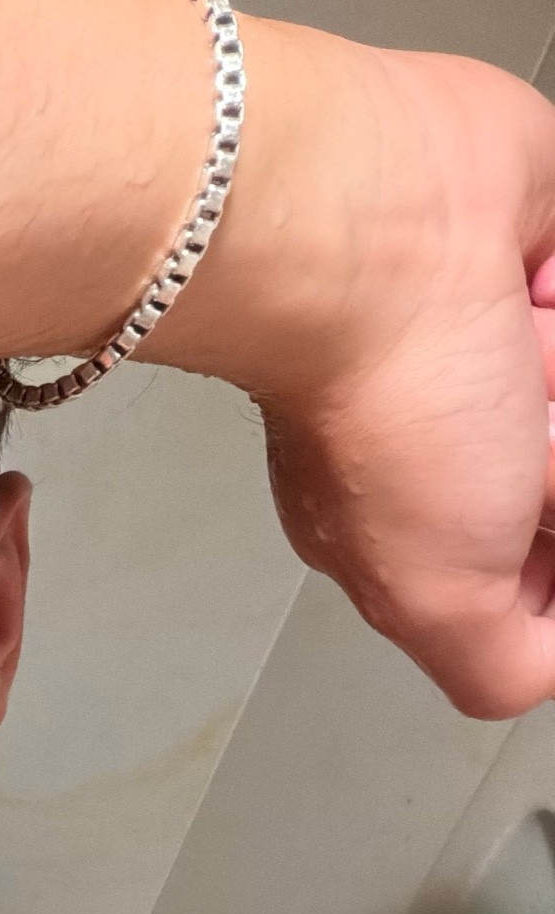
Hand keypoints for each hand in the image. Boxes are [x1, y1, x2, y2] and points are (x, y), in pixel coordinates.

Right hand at [166, 37, 554, 718]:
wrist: (377, 248)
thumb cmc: (381, 400)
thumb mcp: (437, 601)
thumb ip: (498, 664)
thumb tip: (550, 657)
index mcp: (429, 519)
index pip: (546, 575)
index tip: (536, 532)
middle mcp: (477, 432)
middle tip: (523, 448)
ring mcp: (518, 346)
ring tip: (527, 359)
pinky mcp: (550, 266)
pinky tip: (538, 298)